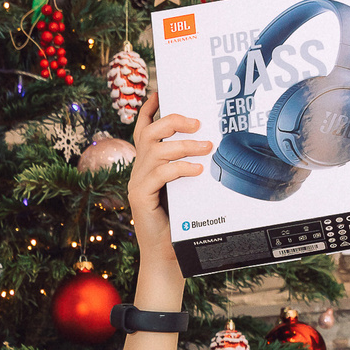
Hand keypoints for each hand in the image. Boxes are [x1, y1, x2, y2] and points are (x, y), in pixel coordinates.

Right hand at [127, 90, 207, 305]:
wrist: (168, 258)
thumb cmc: (180, 225)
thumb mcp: (187, 191)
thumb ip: (189, 169)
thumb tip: (211, 145)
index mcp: (147, 166)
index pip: (144, 129)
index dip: (151, 109)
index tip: (163, 92)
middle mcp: (138, 170)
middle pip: (149, 132)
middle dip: (174, 121)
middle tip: (199, 124)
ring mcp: (137, 183)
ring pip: (156, 150)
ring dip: (184, 145)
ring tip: (206, 148)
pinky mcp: (140, 198)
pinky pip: (159, 173)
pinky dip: (180, 168)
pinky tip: (197, 170)